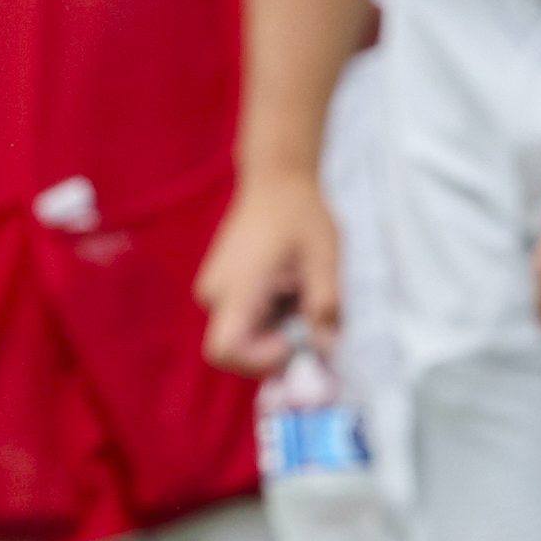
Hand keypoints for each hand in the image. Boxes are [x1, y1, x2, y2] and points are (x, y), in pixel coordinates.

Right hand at [196, 167, 343, 374]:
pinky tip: (286, 287)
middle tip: (305, 318)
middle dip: (273, 346)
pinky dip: (267, 316)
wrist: (276, 179)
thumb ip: (324, 307)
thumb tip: (326, 350)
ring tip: (297, 293)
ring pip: (240, 335)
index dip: (258, 361)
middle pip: (235, 349)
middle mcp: (215, 293)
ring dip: (273, 329)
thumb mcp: (324, 260)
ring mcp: (214, 290)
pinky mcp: (220, 287)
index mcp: (236, 287)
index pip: (224, 351)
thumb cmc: (300, 213)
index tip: (291, 342)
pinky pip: (240, 319)